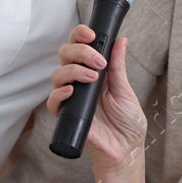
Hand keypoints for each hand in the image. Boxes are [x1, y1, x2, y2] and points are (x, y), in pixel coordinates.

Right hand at [46, 28, 145, 169]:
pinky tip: (72, 90)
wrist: (126, 148)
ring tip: (93, 78)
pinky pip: (53, 100)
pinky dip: (60, 92)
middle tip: (98, 61)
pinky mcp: (65, 114)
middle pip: (65, 55)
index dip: (80, 36)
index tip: (91, 34)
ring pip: (57, 74)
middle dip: (80, 51)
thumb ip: (119, 66)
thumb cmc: (127, 122)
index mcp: (94, 71)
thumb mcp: (125, 90)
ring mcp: (71, 97)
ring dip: (74, 70)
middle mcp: (79, 81)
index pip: (80, 46)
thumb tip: (120, 40)